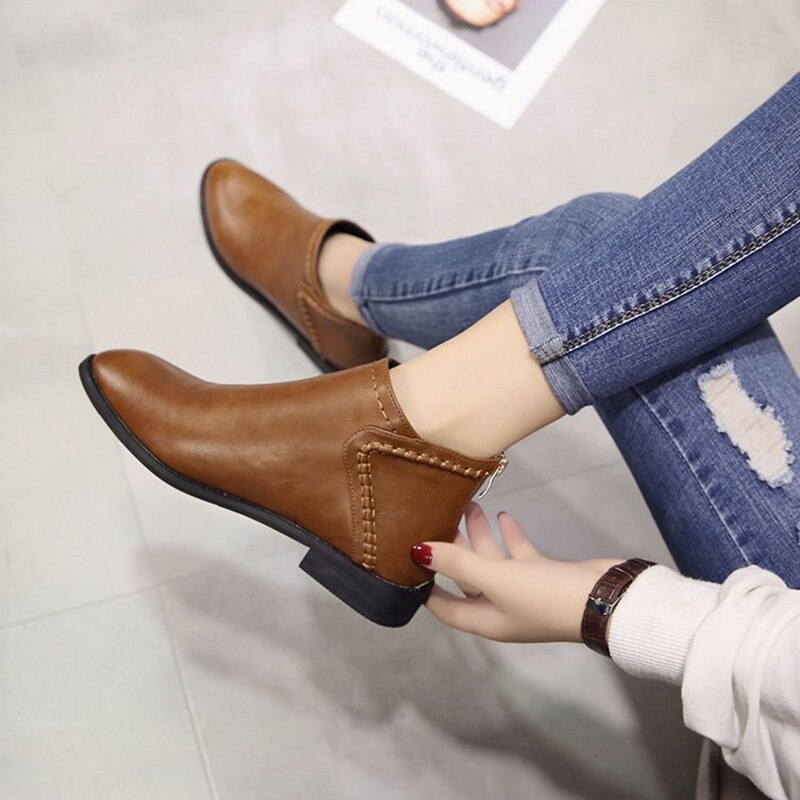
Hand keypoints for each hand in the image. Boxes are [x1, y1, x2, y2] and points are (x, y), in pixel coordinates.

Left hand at [411, 501, 623, 643]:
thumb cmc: (543, 596)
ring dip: (480, 536)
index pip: (443, 607)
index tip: (406, 559)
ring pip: (492, 563)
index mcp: (484, 619)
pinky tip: (501, 515)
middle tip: (438, 517)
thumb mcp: (495, 579)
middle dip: (451, 550)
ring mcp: (522, 592)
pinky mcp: (543, 575)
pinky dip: (509, 537)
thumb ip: (457, 563)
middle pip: (466, 578)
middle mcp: (500, 609)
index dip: (423, 587)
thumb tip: (415, 552)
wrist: (605, 599)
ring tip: (468, 505)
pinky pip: (518, 555)